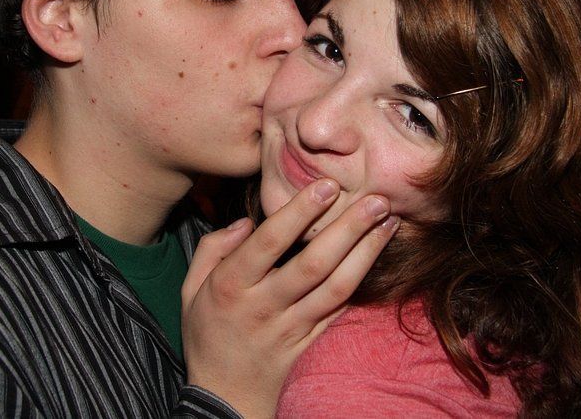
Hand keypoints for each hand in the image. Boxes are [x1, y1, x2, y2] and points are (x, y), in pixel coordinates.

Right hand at [182, 179, 399, 416]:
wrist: (225, 396)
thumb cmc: (207, 333)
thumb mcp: (192, 289)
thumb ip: (213, 248)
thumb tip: (246, 221)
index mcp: (231, 286)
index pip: (269, 243)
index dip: (299, 213)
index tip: (325, 185)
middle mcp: (264, 306)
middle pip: (313, 264)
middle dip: (348, 228)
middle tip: (376, 199)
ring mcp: (291, 326)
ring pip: (335, 287)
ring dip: (366, 252)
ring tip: (389, 221)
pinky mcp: (311, 340)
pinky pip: (340, 308)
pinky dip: (362, 279)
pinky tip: (378, 254)